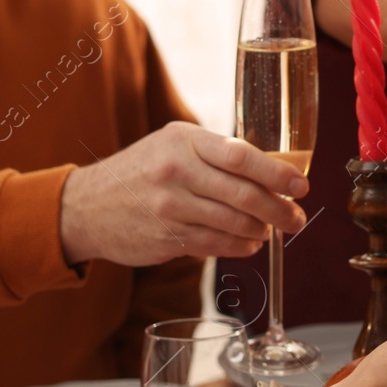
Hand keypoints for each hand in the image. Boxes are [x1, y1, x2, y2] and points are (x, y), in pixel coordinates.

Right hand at [60, 121, 307, 265]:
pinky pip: (216, 245)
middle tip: (297, 217)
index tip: (301, 184)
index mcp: (183, 140)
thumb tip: (273, 171)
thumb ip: (216, 153)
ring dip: (261, 229)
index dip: (277, 172)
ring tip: (270, 229)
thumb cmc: (141, 171)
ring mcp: (169, 207)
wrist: (85, 206)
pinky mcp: (166, 238)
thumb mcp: (173, 145)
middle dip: (279, 209)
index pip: (241, 155)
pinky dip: (240, 246)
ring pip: (234, 223)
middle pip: (244, 194)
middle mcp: (176, 171)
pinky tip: (249, 243)